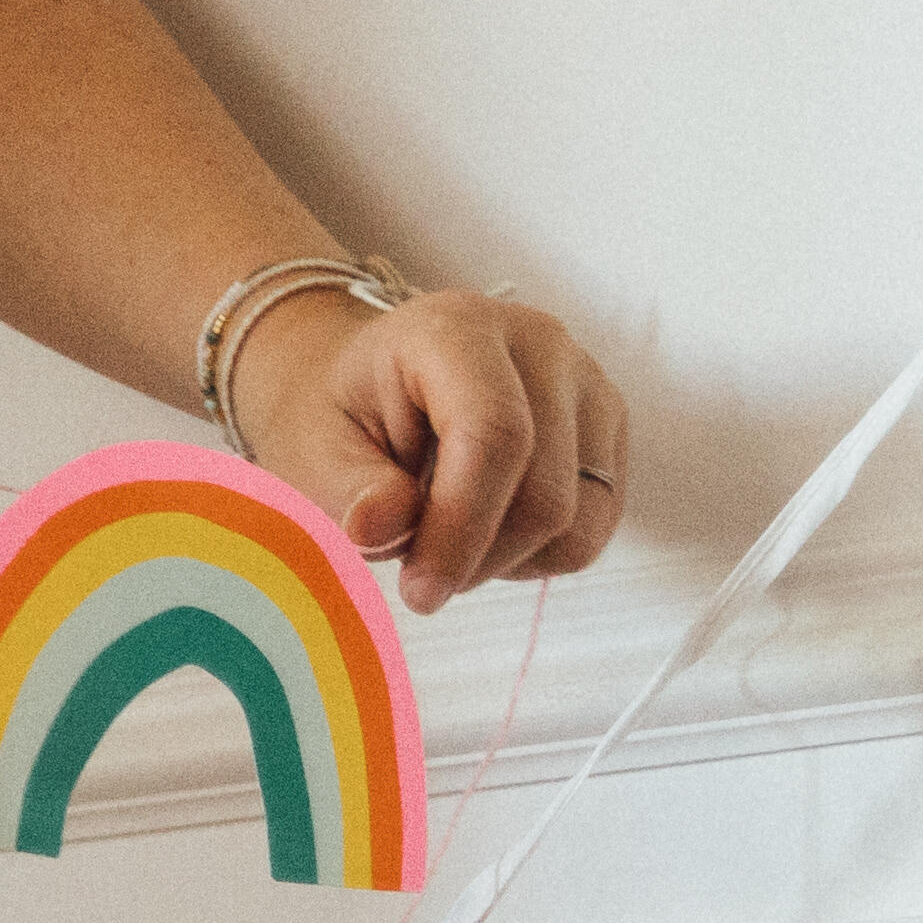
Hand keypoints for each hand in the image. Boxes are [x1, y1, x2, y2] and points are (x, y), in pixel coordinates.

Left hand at [229, 285, 631, 607]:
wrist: (373, 384)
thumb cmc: (343, 415)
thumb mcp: (314, 449)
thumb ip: (349, 488)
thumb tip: (381, 529)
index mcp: (458, 331)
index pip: (495, 435)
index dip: (462, 529)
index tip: (420, 591)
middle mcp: (540, 345)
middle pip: (546, 493)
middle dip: (478, 559)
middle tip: (418, 573)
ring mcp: (586, 384)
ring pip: (581, 520)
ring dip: (508, 560)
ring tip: (449, 538)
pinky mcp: (607, 429)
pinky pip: (596, 528)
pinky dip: (539, 555)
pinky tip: (488, 529)